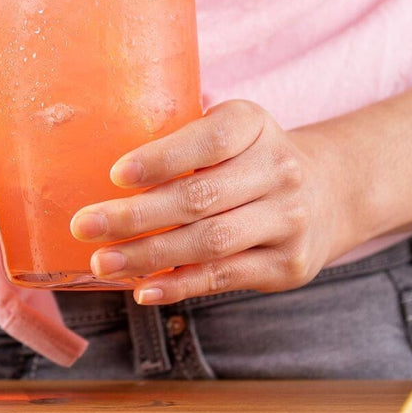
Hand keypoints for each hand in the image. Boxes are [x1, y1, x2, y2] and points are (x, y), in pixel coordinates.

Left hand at [69, 100, 343, 305]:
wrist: (327, 192)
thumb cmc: (246, 155)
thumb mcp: (227, 126)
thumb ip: (179, 134)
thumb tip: (95, 144)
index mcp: (253, 123)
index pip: (208, 141)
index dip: (162, 159)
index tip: (116, 175)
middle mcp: (278, 169)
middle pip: (200, 198)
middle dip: (136, 216)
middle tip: (85, 225)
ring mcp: (287, 220)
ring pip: (209, 243)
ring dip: (149, 256)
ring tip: (102, 262)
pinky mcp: (287, 265)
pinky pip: (224, 277)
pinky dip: (179, 286)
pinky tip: (143, 289)